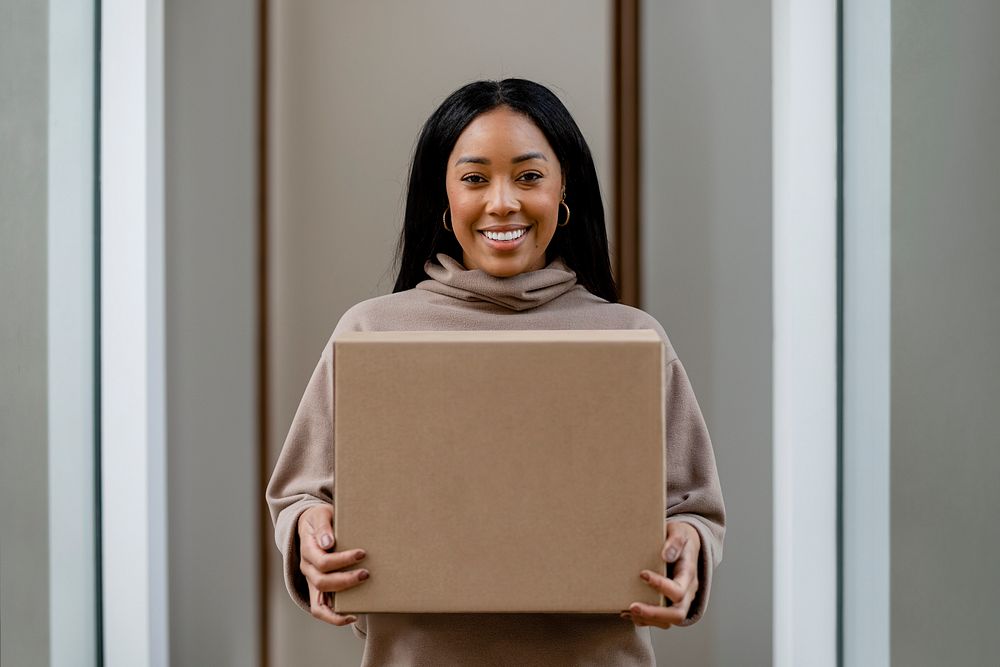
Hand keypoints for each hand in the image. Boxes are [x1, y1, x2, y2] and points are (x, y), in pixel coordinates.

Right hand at [297, 504, 368, 625]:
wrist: (311, 525)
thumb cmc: (319, 519)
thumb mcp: (321, 514)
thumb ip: (324, 526)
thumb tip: (327, 543)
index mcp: (307, 550)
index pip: (323, 561)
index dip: (343, 560)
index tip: (362, 553)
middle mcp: (307, 568)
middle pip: (323, 582)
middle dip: (346, 580)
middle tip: (366, 573)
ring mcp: (311, 580)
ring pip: (319, 603)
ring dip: (341, 603)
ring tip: (361, 599)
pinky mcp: (317, 589)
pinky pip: (320, 610)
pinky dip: (334, 617)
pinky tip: (352, 615)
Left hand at [623, 521, 700, 627]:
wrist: (685, 543)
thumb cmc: (680, 536)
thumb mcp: (679, 532)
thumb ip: (674, 541)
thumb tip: (666, 556)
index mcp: (689, 574)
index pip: (678, 589)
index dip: (661, 586)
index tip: (642, 574)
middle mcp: (687, 592)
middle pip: (677, 614)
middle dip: (654, 613)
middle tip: (633, 607)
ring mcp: (679, 600)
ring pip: (668, 621)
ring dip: (647, 619)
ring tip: (627, 611)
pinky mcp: (669, 603)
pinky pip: (659, 620)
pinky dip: (643, 619)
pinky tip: (627, 612)